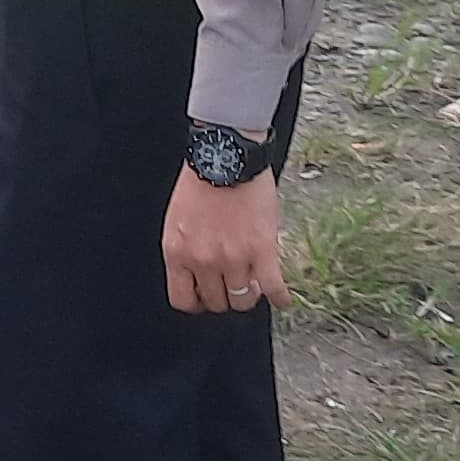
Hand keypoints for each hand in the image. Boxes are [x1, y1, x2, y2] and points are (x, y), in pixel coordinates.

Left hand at [161, 167, 287, 315]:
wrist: (226, 157)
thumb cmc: (200, 182)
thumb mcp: (177, 221)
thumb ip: (185, 250)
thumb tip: (196, 274)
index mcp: (177, 253)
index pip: (183, 300)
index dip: (197, 303)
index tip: (204, 299)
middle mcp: (203, 261)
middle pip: (216, 302)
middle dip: (224, 298)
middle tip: (231, 288)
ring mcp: (233, 258)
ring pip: (243, 300)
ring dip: (249, 296)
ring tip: (253, 287)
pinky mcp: (261, 250)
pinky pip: (272, 287)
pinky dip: (279, 297)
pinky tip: (282, 300)